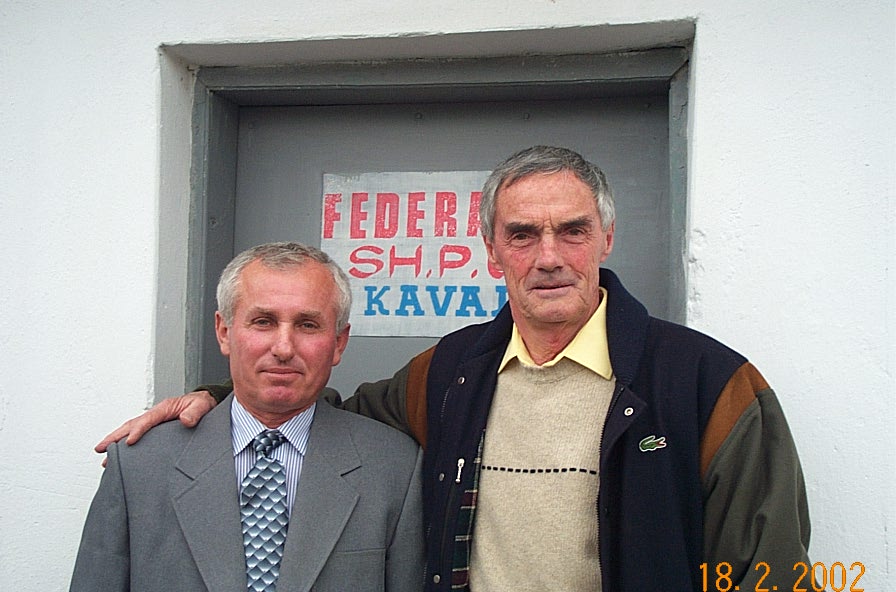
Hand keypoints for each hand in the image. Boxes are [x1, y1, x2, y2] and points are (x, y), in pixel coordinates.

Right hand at [94, 390, 217, 453]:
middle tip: (100, 449)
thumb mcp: (202, 406)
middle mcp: (155, 414)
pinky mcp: (155, 429)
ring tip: (104, 457)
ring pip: (130, 430)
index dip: (137, 431)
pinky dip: (126, 444)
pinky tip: (120, 456)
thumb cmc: (202, 403)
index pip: (147, 420)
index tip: (128, 443)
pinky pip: (137, 435)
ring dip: (116, 442)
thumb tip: (186, 420)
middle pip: (131, 425)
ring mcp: (154, 422)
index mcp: (164, 408)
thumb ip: (195, 413)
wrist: (206, 402)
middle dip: (115, 437)